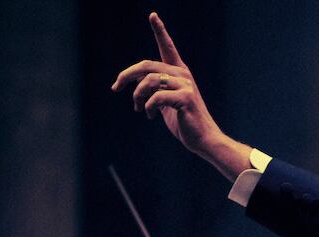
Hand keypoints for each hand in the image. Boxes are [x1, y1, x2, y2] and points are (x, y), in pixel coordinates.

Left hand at [111, 12, 250, 178]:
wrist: (202, 139)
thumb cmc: (183, 121)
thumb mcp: (164, 101)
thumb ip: (151, 88)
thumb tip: (129, 81)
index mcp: (179, 72)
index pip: (167, 47)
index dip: (159, 30)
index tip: (152, 15)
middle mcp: (183, 74)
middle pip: (146, 65)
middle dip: (126, 76)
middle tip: (116, 88)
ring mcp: (186, 85)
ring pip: (148, 82)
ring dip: (137, 96)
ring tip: (138, 109)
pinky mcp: (185, 98)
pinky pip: (155, 98)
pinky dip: (147, 107)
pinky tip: (150, 115)